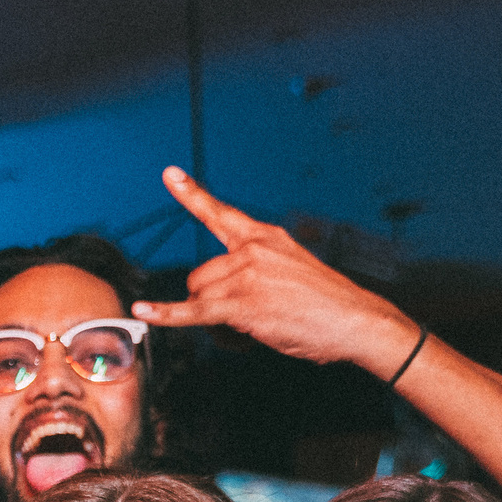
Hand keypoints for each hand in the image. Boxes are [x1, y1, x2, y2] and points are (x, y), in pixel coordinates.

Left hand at [131, 167, 420, 377]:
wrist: (355, 321)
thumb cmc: (328, 304)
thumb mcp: (293, 271)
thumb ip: (259, 270)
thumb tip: (231, 294)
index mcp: (266, 237)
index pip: (221, 212)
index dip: (191, 194)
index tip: (170, 174)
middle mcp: (253, 250)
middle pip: (201, 274)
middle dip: (211, 298)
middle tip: (246, 315)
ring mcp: (246, 276)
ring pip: (200, 296)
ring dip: (216, 319)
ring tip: (253, 326)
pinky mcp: (243, 305)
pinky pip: (194, 311)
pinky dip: (167, 315)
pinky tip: (145, 312)